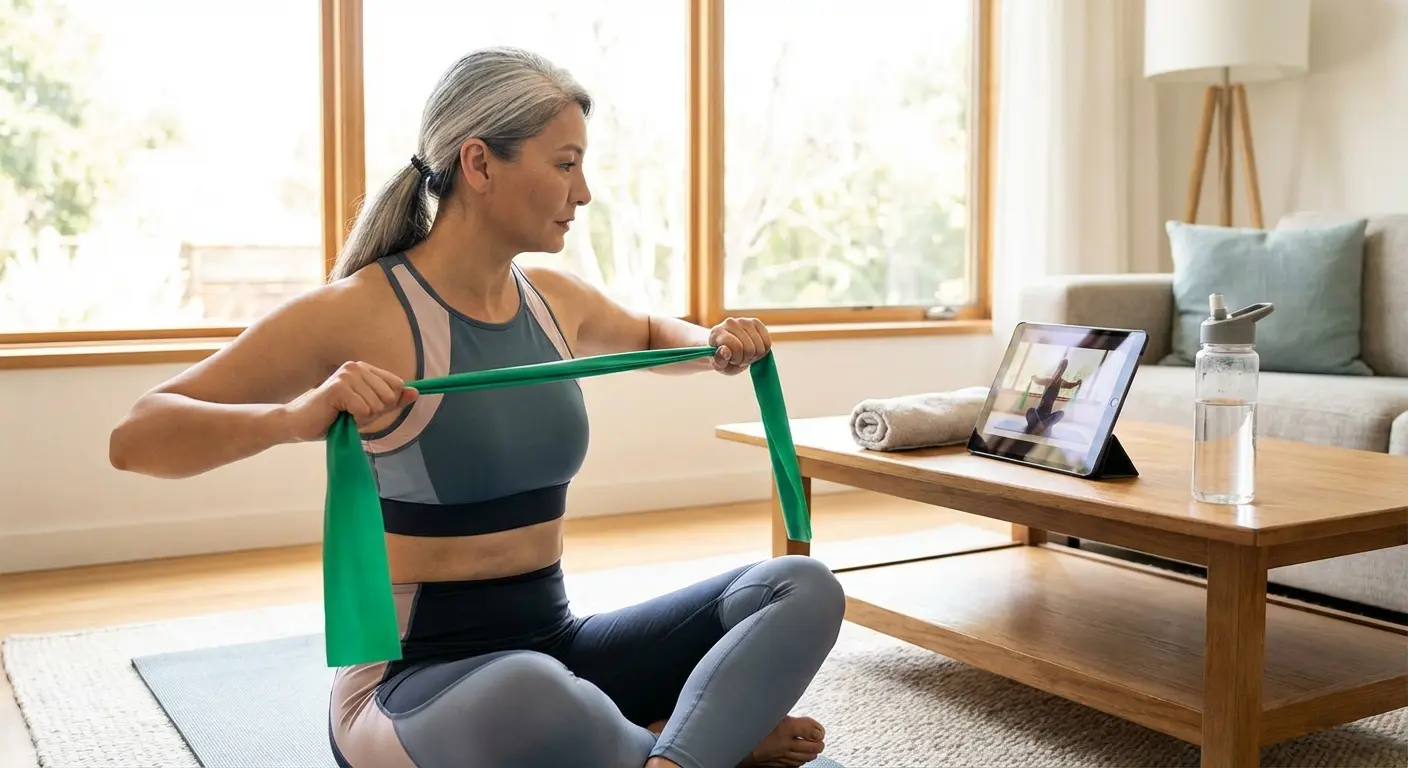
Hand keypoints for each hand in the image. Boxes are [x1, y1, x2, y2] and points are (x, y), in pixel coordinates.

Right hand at [282, 361, 417, 440]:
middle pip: (389, 397)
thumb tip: (416, 392)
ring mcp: (347, 375)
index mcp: (365, 369)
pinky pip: (364, 411)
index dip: (385, 404)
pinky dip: (354, 420)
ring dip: (361, 418)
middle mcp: (357, 367)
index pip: (397, 386)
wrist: (299, 424)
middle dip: (373, 413)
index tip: (363, 407)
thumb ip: (392, 402)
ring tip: (342, 414)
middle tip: (350, 413)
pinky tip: (337, 415)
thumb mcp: (369, 410)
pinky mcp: (339, 387)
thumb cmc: (334, 417)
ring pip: (377, 405)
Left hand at [708, 316, 770, 374]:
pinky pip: (767, 343)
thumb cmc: (722, 358)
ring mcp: (744, 321)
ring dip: (754, 356)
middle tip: (739, 359)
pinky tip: (754, 350)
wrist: (726, 347)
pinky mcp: (755, 322)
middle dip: (746, 359)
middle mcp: (730, 323)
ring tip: (745, 354)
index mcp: (717, 333)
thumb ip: (719, 360)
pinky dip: (763, 351)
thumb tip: (725, 351)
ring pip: (760, 347)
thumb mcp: (718, 365)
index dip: (737, 358)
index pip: (736, 346)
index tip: (732, 360)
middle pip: (749, 348)